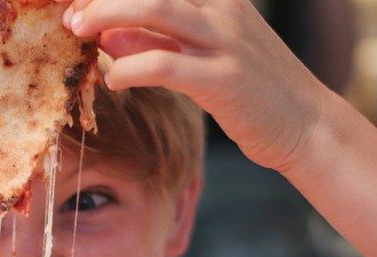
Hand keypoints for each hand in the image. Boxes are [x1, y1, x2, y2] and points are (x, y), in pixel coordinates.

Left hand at [60, 0, 331, 172]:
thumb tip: (107, 33)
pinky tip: (114, 82)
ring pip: (156, 8)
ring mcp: (226, 40)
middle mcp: (222, 8)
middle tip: (70, 15)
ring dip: (108, 15)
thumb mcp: (200, 57)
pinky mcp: (224, 78)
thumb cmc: (251, 90)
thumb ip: (156, 41)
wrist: (307, 124)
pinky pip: (165, 64)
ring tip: (79, 32)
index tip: (79, 2)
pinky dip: (130, 70)